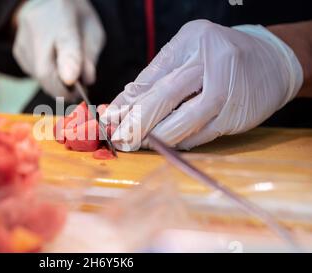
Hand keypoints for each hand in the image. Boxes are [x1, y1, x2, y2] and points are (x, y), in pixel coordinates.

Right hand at [13, 0, 104, 100]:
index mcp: (62, 15)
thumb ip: (90, 55)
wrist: (48, 4)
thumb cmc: (75, 19)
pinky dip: (47, 78)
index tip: (72, 81)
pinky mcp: (18, 52)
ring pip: (39, 77)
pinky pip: (34, 74)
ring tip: (68, 75)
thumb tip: (86, 80)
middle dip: (63, 90)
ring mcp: (23, 39)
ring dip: (56, 84)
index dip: (69, 63)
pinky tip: (54, 65)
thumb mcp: (92, 30)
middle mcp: (37, 26)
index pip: (66, 42)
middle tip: (77, 94)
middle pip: (45, 71)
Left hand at [102, 20, 302, 150]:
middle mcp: (212, 62)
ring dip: (158, 136)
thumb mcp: (188, 53)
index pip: (153, 74)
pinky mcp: (237, 115)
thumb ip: (157, 76)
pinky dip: (181, 140)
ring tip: (138, 142)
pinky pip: (203, 134)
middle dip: (138, 120)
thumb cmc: (219, 57)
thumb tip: (123, 105)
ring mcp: (228, 90)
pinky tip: (166, 143)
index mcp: (193, 41)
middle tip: (119, 137)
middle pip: (168, 94)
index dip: (128, 99)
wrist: (272, 61)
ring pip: (186, 120)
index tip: (109, 117)